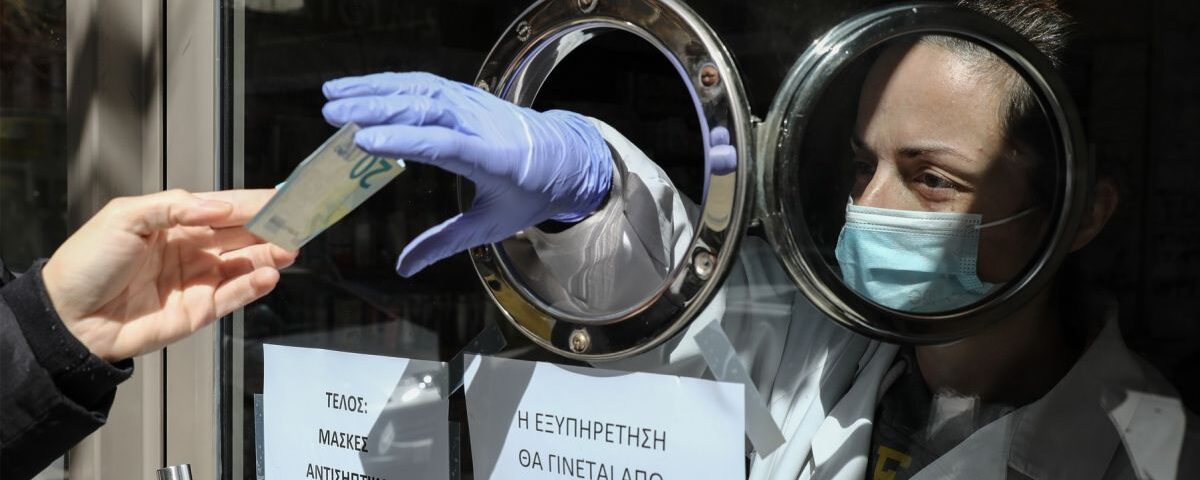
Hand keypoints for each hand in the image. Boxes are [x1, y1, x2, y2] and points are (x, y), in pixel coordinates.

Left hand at [41, 189, 297, 361]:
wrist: (69, 318)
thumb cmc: (87, 263)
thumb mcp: (124, 217)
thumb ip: (173, 206)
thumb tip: (218, 207)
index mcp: (175, 222)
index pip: (224, 208)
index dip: (254, 202)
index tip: (283, 196)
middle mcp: (192, 249)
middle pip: (242, 235)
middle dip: (272, 227)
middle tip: (300, 221)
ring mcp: (198, 280)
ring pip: (244, 264)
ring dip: (269, 255)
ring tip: (291, 247)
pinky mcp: (200, 311)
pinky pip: (234, 295)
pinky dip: (254, 285)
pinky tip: (269, 274)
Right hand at [321, 72, 612, 276]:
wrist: (564, 156)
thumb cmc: (528, 195)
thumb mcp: (492, 226)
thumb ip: (446, 243)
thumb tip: (404, 268)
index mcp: (494, 159)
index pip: (445, 145)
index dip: (404, 142)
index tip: (364, 141)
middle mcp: (482, 124)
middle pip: (426, 110)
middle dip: (376, 109)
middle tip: (332, 114)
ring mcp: (474, 104)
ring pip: (421, 89)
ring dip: (374, 89)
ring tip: (333, 94)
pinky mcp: (465, 95)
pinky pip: (424, 83)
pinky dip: (389, 83)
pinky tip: (358, 88)